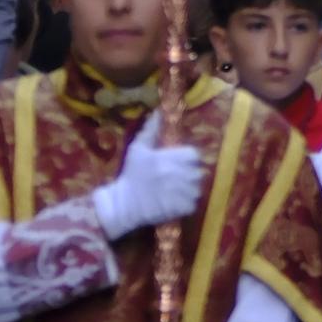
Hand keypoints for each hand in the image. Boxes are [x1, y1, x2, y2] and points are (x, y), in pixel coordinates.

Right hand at [90, 119, 206, 236]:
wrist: (124, 205)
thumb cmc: (131, 175)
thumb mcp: (137, 149)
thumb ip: (150, 130)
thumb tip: (158, 112)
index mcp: (170, 158)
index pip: (193, 155)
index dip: (187, 160)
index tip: (178, 165)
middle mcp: (178, 174)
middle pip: (197, 172)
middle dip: (188, 175)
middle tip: (176, 179)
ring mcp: (182, 192)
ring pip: (197, 188)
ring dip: (189, 190)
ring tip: (176, 192)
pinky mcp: (182, 208)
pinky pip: (193, 204)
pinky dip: (187, 204)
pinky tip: (174, 203)